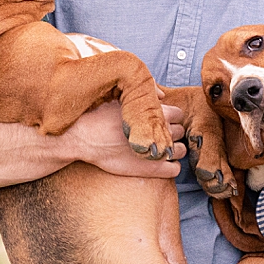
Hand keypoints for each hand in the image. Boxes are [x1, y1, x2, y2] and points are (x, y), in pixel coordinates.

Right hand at [66, 98, 185, 177]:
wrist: (82, 138)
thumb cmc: (98, 116)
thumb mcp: (119, 97)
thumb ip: (141, 95)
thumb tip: (160, 94)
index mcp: (154, 111)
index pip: (178, 114)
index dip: (170, 119)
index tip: (159, 123)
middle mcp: (159, 130)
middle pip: (180, 131)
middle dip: (171, 134)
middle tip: (156, 137)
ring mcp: (156, 150)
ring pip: (181, 150)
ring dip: (174, 151)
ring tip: (159, 151)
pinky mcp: (151, 169)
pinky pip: (174, 169)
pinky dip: (171, 167)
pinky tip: (160, 165)